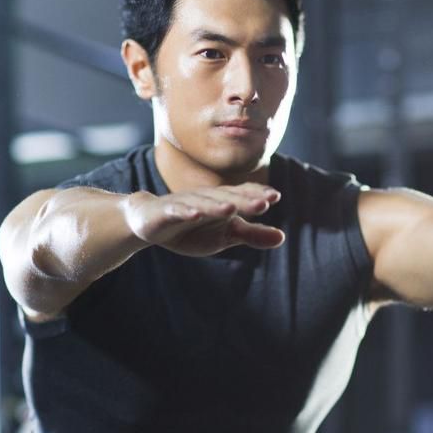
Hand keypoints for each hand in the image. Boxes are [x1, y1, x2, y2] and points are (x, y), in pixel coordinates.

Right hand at [124, 182, 283, 257]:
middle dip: (244, 199)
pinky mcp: (165, 212)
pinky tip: (195, 214)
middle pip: (227, 197)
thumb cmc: (192, 228)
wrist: (149, 223)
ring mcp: (184, 203)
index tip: (275, 197)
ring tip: (232, 209)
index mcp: (222, 202)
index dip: (258, 195)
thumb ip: (251, 235)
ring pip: (203, 202)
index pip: (243, 195)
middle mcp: (206, 198)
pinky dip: (185, 211)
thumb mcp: (224, 236)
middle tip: (264, 202)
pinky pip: (176, 210)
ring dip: (217, 205)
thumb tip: (282, 237)